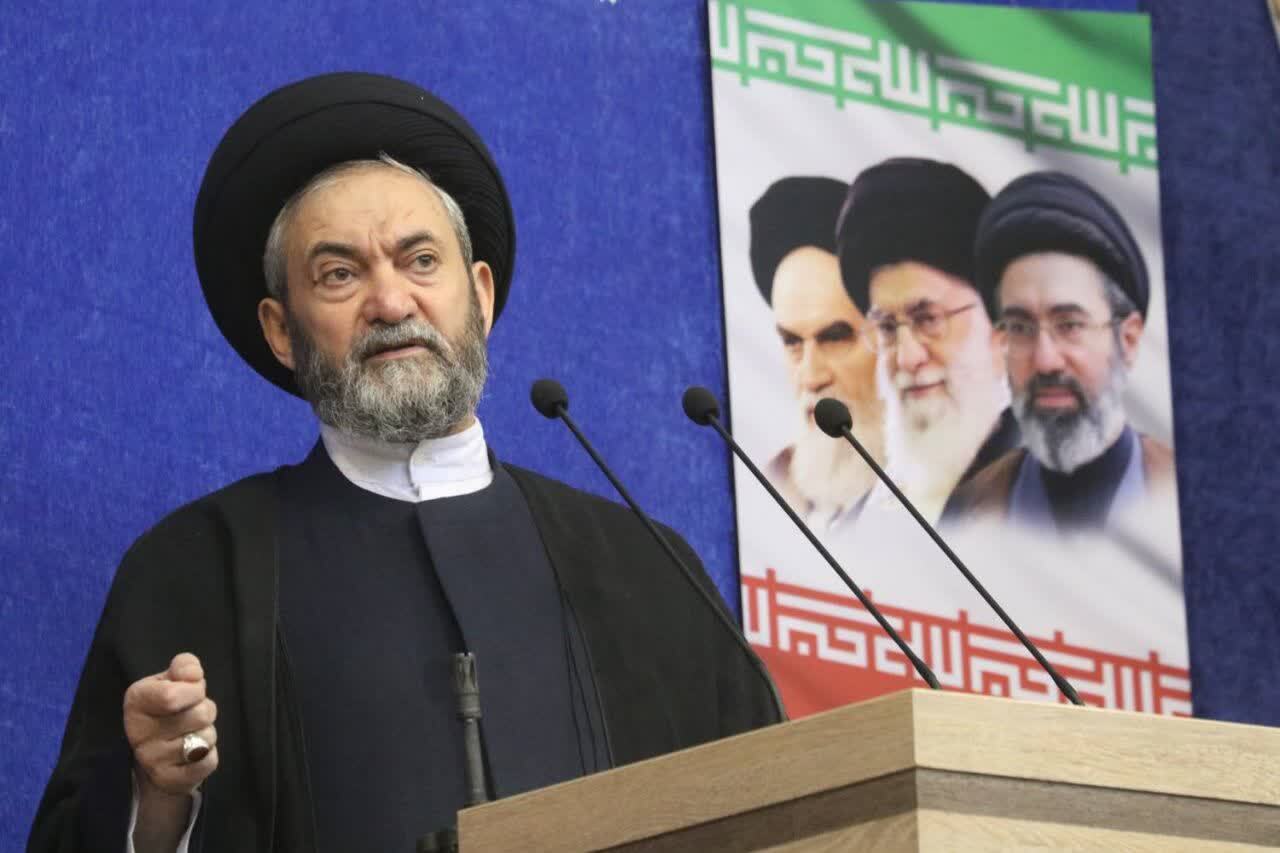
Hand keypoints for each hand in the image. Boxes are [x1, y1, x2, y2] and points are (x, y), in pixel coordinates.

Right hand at [124, 653, 218, 797]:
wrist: (160, 751)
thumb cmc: (171, 709)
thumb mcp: (173, 680)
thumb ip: (185, 667)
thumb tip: (192, 673)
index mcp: (136, 700)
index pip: (171, 696)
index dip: (195, 690)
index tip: (195, 691)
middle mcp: (138, 732)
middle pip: (199, 715)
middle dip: (206, 711)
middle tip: (193, 715)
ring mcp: (151, 759)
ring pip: (205, 739)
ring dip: (207, 733)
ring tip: (191, 733)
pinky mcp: (168, 780)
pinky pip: (208, 762)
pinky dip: (209, 755)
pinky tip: (194, 753)